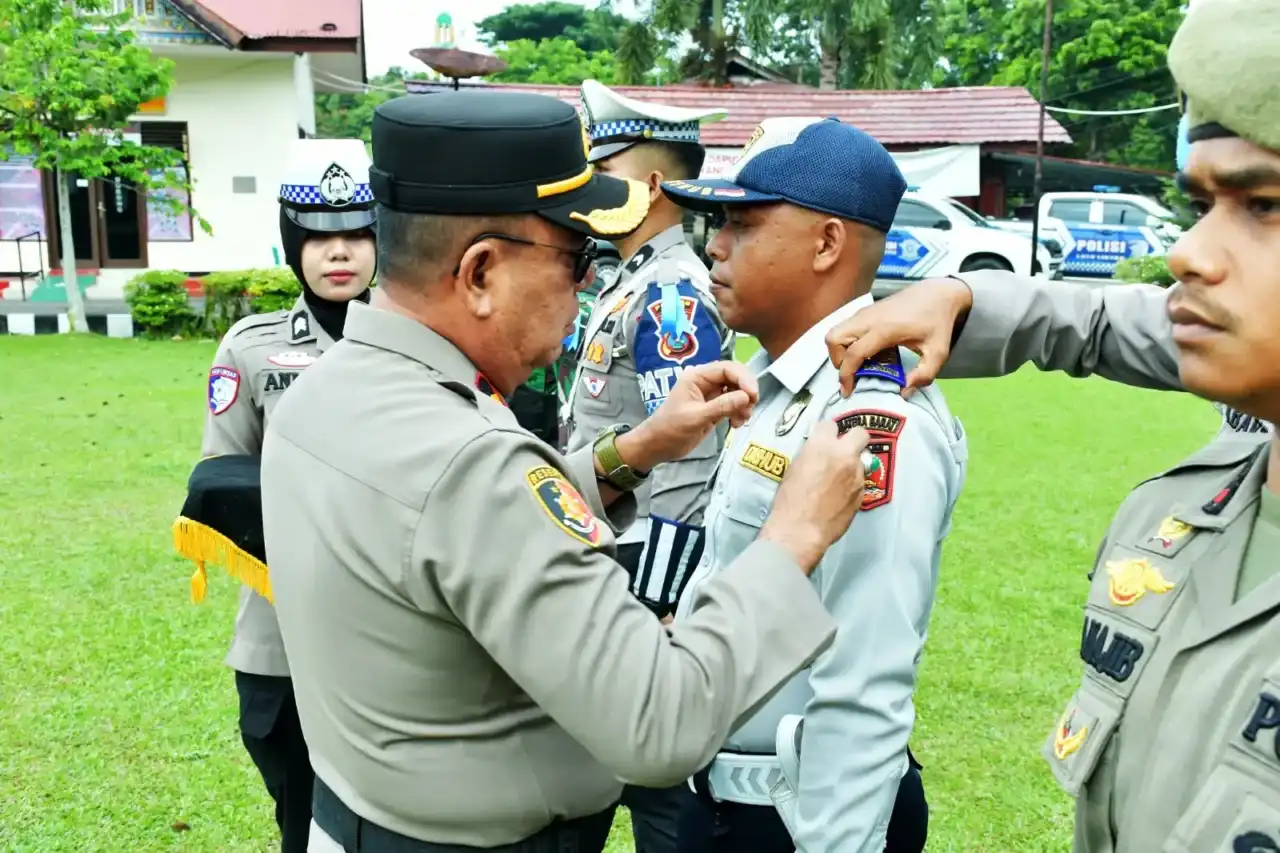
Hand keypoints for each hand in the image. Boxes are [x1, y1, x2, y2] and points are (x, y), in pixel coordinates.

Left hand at [617, 361, 757, 471]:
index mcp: (696, 376)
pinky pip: (734, 404)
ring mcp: (711, 395)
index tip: (753, 394)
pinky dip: (739, 412)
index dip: (743, 378)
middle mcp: (705, 382)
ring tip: (741, 420)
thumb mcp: (696, 417)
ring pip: (737, 392)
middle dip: (746, 391)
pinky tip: (735, 424)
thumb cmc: (671, 429)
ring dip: (744, 404)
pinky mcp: (714, 408)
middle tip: (750, 407)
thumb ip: (721, 406)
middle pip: (735, 378)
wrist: (658, 446)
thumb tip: (746, 396)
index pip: (726, 368)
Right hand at [758, 421, 871, 574]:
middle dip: (853, 439)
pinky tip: (838, 498)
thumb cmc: (789, 501)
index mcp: (822, 446)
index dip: (827, 433)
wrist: (800, 530)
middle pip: (860, 433)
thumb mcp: (795, 468)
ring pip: (861, 461)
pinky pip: (860, 482)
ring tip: (837, 482)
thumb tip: (819, 453)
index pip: (830, 425)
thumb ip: (812, 455)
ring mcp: (856, 475)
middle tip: (844, 450)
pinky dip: (851, 486)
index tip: (825, 440)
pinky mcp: (862, 494)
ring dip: (852, 467)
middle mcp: (844, 456)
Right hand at [824, 277, 973, 397]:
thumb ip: (924, 375)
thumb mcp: (938, 352)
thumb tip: (904, 391)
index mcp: (884, 329)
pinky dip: (846, 343)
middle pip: (834, 339)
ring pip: (835, 332)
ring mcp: (864, 312)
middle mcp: (867, 319)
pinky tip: (867, 352)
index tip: (848, 392)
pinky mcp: (865, 311)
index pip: (853, 353)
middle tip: (853, 374)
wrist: (938, 293)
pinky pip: (844, 328)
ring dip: (840, 352)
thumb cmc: (937, 322)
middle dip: (838, 361)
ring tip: (859, 364)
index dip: (846, 375)